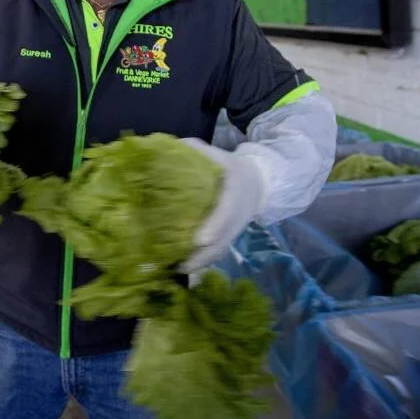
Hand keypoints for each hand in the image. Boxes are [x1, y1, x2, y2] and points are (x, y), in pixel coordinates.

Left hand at [178, 138, 268, 272]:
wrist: (256, 183)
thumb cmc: (229, 167)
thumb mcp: (216, 155)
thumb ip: (194, 150)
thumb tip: (163, 148)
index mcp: (235, 191)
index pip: (227, 211)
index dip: (215, 225)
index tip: (199, 239)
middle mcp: (237, 216)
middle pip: (222, 241)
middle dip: (203, 256)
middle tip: (180, 265)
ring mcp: (234, 230)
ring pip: (219, 252)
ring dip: (200, 264)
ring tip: (175, 269)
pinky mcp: (229, 239)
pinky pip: (217, 255)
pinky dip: (201, 264)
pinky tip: (181, 268)